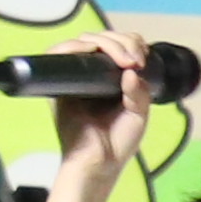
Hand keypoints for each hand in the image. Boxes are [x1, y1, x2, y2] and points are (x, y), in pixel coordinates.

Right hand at [43, 18, 164, 201]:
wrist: (97, 163)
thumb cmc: (117, 143)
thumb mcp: (139, 114)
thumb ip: (140, 93)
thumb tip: (131, 71)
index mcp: (112, 78)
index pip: (119, 45)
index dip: (131, 42)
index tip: (142, 59)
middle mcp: (92, 74)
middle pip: (103, 38)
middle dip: (122, 41)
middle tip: (135, 61)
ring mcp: (74, 76)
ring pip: (85, 41)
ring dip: (106, 42)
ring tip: (124, 60)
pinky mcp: (59, 84)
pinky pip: (59, 54)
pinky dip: (74, 46)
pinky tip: (91, 49)